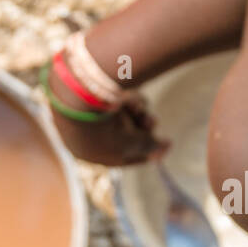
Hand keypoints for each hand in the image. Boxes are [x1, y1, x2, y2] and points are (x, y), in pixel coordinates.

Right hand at [50, 91, 169, 166]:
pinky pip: (117, 95)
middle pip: (122, 132)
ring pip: (122, 113)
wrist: (82, 90)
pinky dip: (128, 97)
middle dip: (141, 128)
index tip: (163, 146)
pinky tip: (130, 95)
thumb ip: (151, 147)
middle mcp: (82, 131)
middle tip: (152, 121)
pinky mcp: (92, 88)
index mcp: (85, 151)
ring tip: (141, 109)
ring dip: (137, 112)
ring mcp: (84, 109)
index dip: (143, 153)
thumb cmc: (108, 125)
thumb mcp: (134, 143)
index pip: (118, 157)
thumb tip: (165, 148)